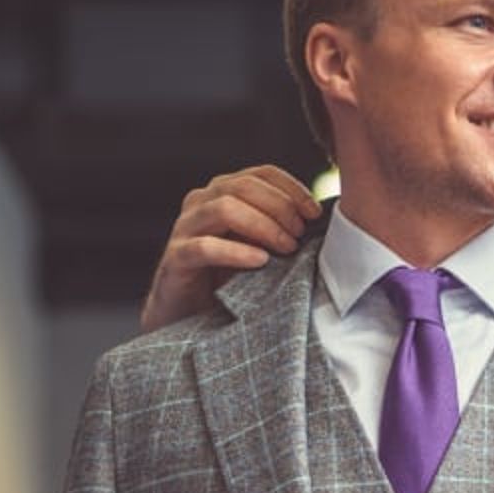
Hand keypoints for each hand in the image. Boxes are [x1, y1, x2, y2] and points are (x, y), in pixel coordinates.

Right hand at [140, 165, 321, 332]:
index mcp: (223, 192)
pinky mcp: (175, 258)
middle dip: (280, 207)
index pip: (261, 173)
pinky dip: (236, 252)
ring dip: (263, 226)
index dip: (292, 188)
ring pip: (224, 208)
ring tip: (287, 247)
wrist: (189, 318)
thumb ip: (279, 227)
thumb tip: (318, 219)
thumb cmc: (229, 279)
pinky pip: (205, 246)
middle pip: (244, 186)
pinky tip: (260, 261)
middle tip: (301, 233)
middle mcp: (201, 202)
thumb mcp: (259, 247)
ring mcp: (185, 228)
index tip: (315, 212)